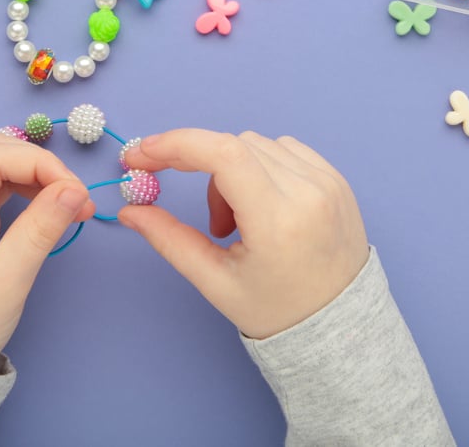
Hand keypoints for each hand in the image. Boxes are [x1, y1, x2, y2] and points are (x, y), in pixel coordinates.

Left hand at [0, 133, 94, 371]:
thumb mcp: (6, 281)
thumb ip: (40, 229)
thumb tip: (75, 189)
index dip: (41, 164)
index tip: (77, 193)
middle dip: (40, 165)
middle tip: (76, 197)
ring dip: (35, 175)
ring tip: (69, 203)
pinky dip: (26, 190)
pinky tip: (49, 206)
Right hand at [119, 129, 368, 339]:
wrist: (340, 326)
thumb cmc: (277, 310)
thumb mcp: (216, 282)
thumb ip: (169, 240)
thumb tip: (128, 210)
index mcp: (279, 221)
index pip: (224, 154)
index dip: (176, 145)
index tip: (142, 155)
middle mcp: (309, 192)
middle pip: (234, 146)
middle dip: (199, 167)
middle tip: (199, 215)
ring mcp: (328, 181)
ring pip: (257, 144)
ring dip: (231, 170)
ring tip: (238, 223)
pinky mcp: (336, 178)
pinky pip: (284, 149)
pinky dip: (259, 166)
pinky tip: (260, 205)